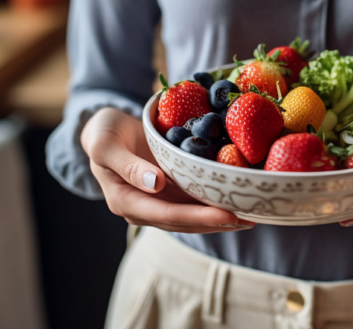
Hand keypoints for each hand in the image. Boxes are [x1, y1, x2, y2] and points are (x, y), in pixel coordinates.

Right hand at [81, 107, 253, 232]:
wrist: (104, 128)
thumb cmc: (102, 133)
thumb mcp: (106, 144)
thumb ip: (127, 166)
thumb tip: (156, 184)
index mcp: (125, 201)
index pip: (167, 215)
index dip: (198, 217)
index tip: (227, 215)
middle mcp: (143, 208)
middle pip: (183, 222)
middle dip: (216, 222)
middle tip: (249, 218)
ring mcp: (156, 201)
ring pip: (190, 217)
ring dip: (219, 218)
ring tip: (249, 215)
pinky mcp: (167, 192)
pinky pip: (192, 202)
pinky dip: (212, 203)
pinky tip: (234, 201)